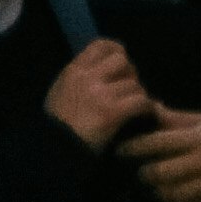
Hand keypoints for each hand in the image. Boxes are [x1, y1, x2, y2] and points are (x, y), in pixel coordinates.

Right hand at [44, 38, 151, 155]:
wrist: (53, 155)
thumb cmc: (54, 131)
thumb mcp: (58, 96)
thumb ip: (77, 82)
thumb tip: (100, 74)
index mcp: (73, 71)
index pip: (100, 46)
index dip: (115, 51)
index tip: (121, 64)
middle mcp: (88, 77)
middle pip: (122, 60)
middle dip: (130, 74)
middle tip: (129, 90)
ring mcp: (101, 94)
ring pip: (134, 84)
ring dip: (138, 95)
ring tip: (137, 108)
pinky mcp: (112, 112)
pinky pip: (140, 101)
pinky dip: (147, 109)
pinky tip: (146, 116)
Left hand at [120, 109, 200, 201]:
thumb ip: (174, 118)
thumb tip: (148, 105)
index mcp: (199, 138)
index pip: (161, 143)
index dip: (137, 146)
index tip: (121, 149)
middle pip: (161, 173)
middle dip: (144, 173)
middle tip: (137, 170)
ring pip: (170, 195)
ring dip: (155, 192)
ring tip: (150, 185)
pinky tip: (166, 197)